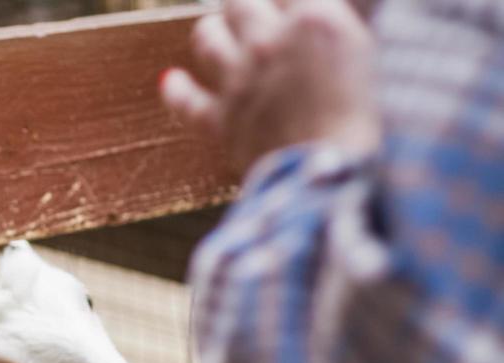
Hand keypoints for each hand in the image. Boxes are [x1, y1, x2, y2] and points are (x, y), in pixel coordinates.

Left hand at [162, 0, 380, 171]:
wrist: (335, 171)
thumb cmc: (368, 117)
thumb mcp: (364, 53)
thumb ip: (332, 26)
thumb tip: (316, 18)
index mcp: (314, 20)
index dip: (286, 1)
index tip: (286, 7)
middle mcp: (269, 41)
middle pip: (240, 1)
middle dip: (244, 3)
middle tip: (248, 9)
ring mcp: (239, 79)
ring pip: (206, 37)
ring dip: (210, 31)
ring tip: (214, 32)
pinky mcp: (220, 119)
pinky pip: (185, 100)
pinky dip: (176, 90)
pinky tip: (170, 81)